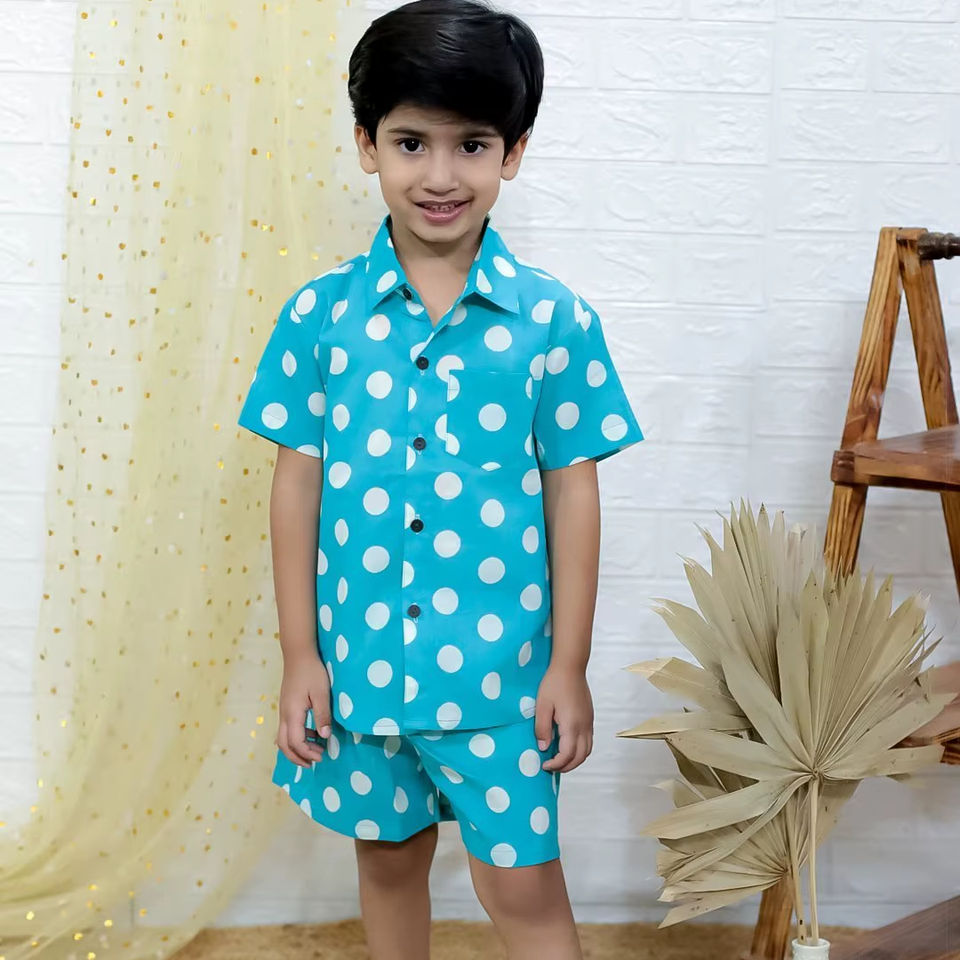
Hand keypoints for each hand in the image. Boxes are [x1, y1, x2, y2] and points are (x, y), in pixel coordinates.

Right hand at [276, 650, 331, 767]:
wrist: (298, 654)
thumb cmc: (312, 672)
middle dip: (297, 757)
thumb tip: (324, 737)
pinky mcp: (286, 706)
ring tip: (314, 751)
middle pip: (283, 745)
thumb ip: (323, 715)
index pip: (296, 742)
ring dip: (296, 748)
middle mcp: (284, 715)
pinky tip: (311, 734)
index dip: (307, 753)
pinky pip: (286, 728)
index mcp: (292, 714)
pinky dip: (296, 737)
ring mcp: (283, 710)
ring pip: (282, 738)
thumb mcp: (322, 693)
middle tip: (313, 763)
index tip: (322, 756)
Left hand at [534, 662, 593, 773]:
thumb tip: (543, 747)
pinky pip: (588, 741)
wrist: (571, 667)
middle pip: (581, 757)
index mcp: (572, 725)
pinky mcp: (589, 718)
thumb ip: (542, 728)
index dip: (556, 764)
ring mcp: (589, 722)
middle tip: (552, 767)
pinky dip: (580, 750)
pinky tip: (567, 746)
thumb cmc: (554, 683)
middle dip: (567, 767)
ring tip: (560, 760)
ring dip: (575, 760)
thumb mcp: (542, 705)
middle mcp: (584, 726)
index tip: (544, 765)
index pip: (567, 754)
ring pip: (587, 750)